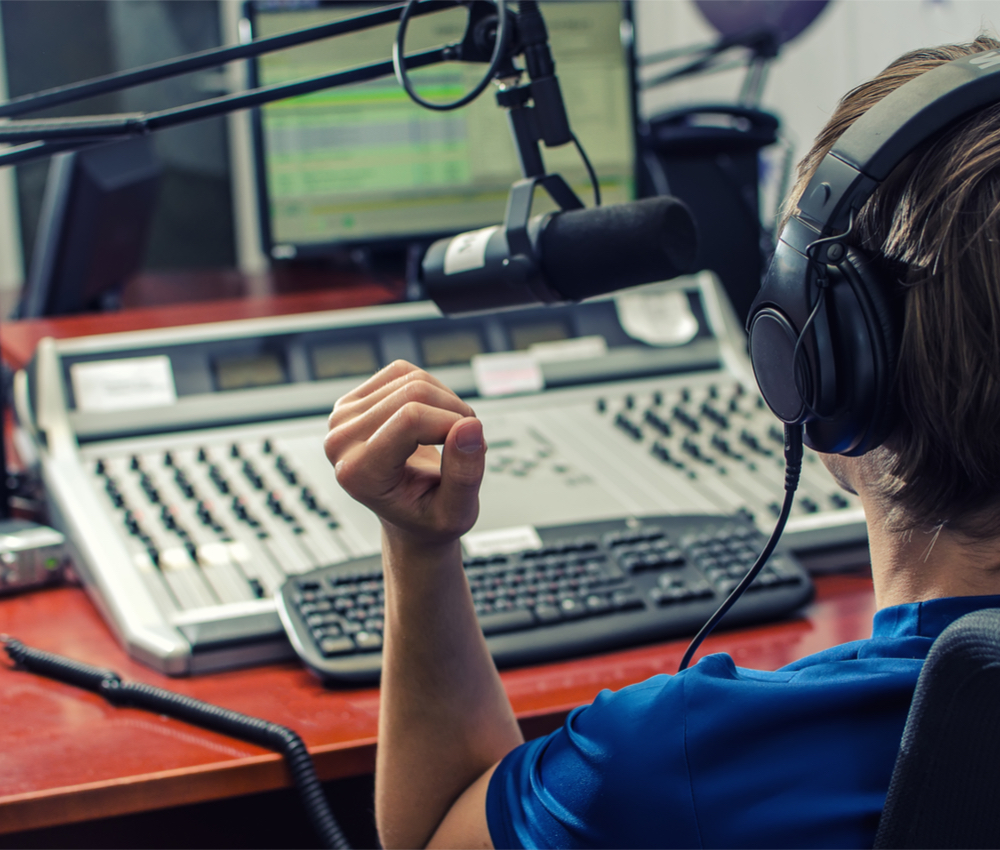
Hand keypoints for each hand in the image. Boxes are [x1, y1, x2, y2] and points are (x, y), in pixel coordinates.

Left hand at [324, 360, 486, 547]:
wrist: (409, 516)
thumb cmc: (430, 517)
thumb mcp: (457, 512)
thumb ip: (464, 474)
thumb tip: (470, 426)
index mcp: (359, 475)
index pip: (411, 419)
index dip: (453, 424)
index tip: (474, 448)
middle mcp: (340, 442)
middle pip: (413, 394)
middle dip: (455, 413)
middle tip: (470, 443)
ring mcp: (343, 418)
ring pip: (412, 379)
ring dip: (447, 402)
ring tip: (454, 435)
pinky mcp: (354, 400)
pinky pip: (403, 372)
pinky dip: (432, 390)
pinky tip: (435, 419)